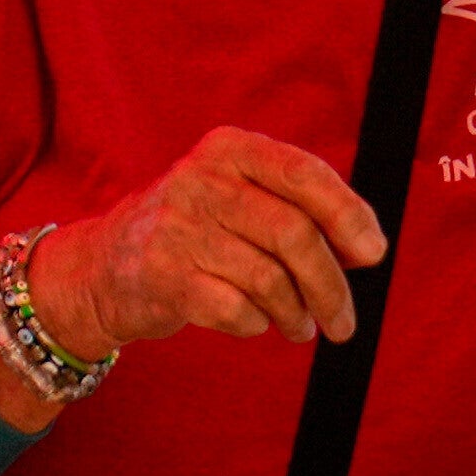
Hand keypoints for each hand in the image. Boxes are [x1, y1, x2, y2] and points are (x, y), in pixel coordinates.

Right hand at [22, 126, 391, 384]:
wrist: (102, 268)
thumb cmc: (193, 233)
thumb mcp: (238, 197)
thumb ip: (298, 209)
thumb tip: (366, 249)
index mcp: (228, 149)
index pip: (304, 174)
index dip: (348, 215)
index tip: (372, 254)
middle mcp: (200, 180)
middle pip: (293, 234)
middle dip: (330, 285)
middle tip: (343, 321)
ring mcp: (177, 228)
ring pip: (270, 279)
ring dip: (297, 313)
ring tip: (300, 326)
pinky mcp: (163, 277)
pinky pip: (237, 310)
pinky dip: (257, 323)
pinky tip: (254, 323)